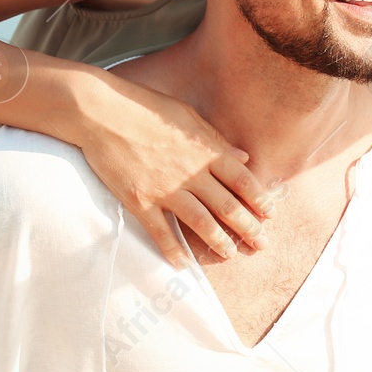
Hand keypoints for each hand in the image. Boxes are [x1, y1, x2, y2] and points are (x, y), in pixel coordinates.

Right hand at [75, 75, 272, 266]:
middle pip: (226, 204)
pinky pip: (160, 230)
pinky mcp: (139, 200)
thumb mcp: (188, 116)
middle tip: (260, 244)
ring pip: (199, 221)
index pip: (241, 179)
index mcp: (205, 150)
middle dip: (247, 226)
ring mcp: (165, 188)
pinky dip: (172, 249)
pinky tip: (182, 264)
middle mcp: (190, 172)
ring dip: (217, 241)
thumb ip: (217, 140)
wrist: (102, 113)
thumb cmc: (146, 107)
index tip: (269, 214)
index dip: (258, 198)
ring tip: (229, 254)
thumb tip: (243, 157)